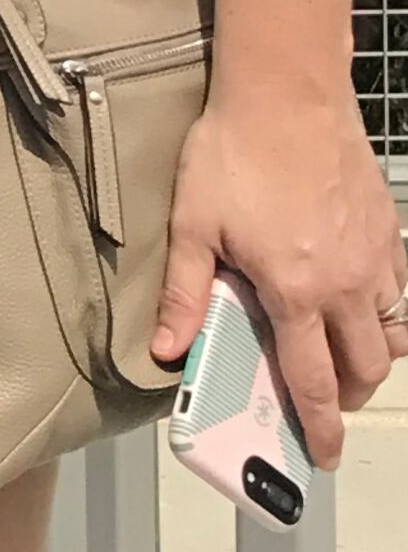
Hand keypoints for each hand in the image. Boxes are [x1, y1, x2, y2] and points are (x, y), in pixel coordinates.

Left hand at [153, 69, 401, 465]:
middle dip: (346, 397)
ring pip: (393, 335)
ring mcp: (376, 260)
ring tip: (342, 359)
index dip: (317, 426)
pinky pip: (401, 293)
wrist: (287, 96)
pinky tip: (362, 304)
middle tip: (322, 402)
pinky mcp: (389, 233)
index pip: (312, 381)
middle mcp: (345, 286)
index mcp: (295, 292)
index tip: (321, 454)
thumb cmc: (232, 154)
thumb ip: (184, 294)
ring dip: (372, 359)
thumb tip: (167, 349)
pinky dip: (389, 314)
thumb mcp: (191, 224)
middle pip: (364, 368)